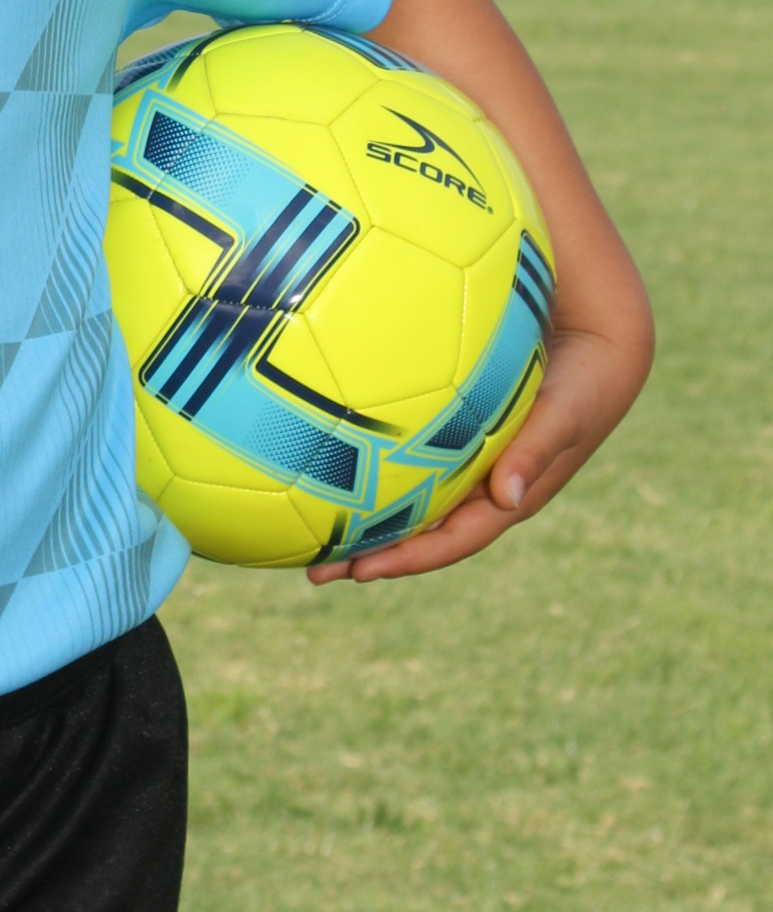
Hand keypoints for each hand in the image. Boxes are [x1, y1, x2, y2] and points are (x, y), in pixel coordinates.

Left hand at [307, 311, 647, 584]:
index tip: (360, 572)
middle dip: (369, 552)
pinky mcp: (460, 430)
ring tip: (310, 528)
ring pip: (410, 498)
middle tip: (314, 570)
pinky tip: (333, 454)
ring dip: (365, 516)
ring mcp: (470, 461)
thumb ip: (537, 449)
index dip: (409, 559)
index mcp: (509, 495)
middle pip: (421, 531)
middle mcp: (483, 487)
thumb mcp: (565, 413)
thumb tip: (508, 498)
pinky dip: (376, 466)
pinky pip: (411, 458)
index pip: (453, 540)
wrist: (601, 339)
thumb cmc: (586, 380)